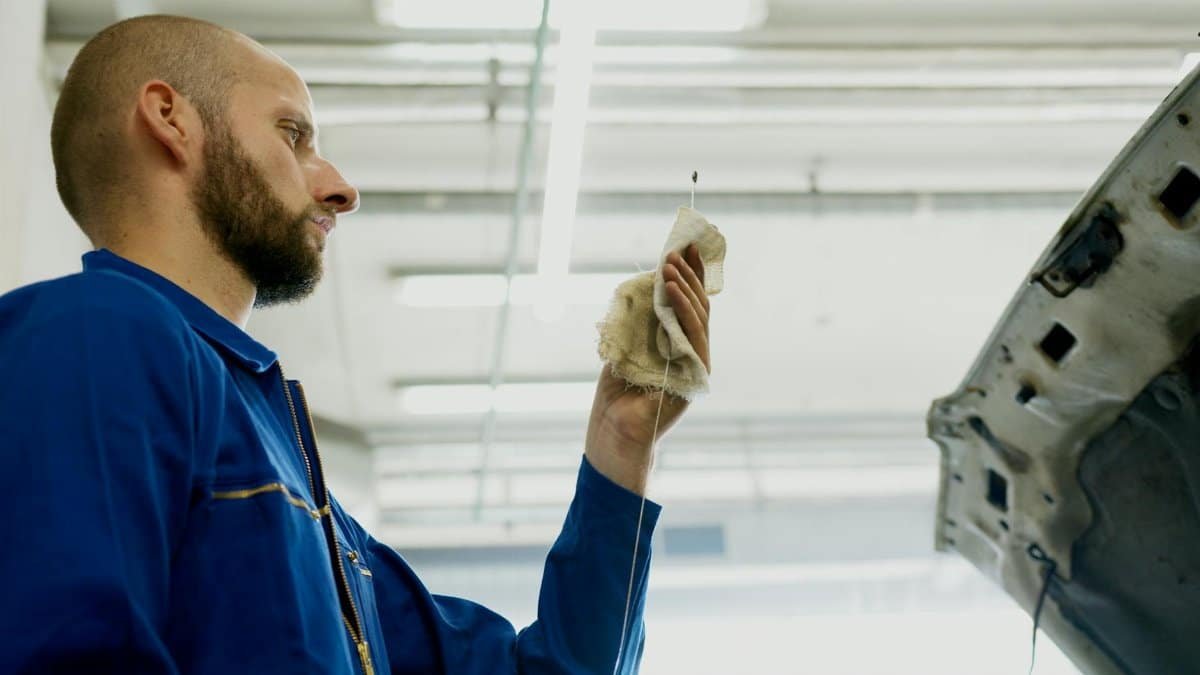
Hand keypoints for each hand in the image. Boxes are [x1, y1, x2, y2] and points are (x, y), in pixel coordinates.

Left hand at [585, 243, 710, 494]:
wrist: (613, 433)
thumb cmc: (616, 393)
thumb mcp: (625, 344)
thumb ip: (640, 319)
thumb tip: (647, 281)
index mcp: (676, 343)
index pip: (686, 303)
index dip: (688, 275)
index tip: (683, 245)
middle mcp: (690, 352)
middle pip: (697, 305)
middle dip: (688, 275)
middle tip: (676, 249)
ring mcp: (695, 364)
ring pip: (698, 317)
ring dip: (685, 288)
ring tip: (670, 265)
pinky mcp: (695, 376)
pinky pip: (694, 336)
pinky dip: (684, 311)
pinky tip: (674, 291)